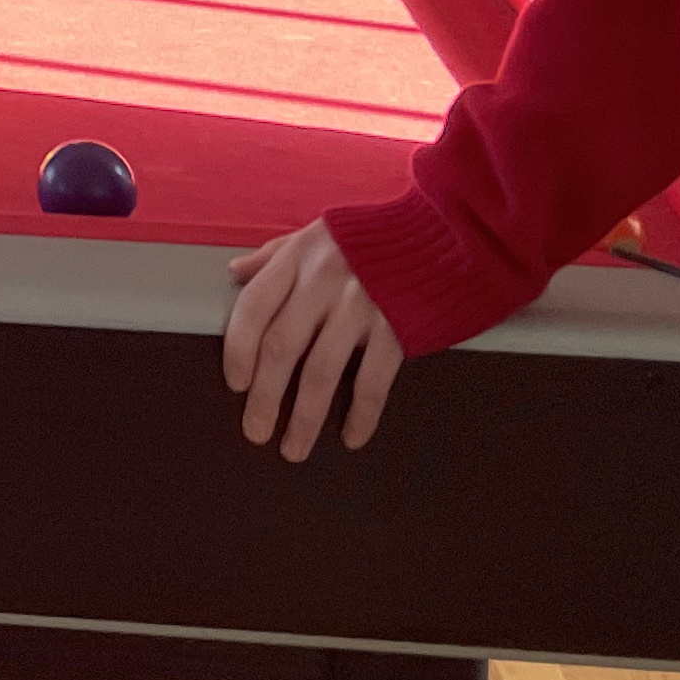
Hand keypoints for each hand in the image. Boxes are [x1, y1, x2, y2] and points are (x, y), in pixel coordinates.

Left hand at [223, 219, 402, 461]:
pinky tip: (352, 437)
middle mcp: (323, 282)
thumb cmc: (373, 235)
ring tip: (293, 449)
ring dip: (304, 418)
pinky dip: (361, 414)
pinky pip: (373, 381)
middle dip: (264, 397)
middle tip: (255, 432)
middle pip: (281, 348)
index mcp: (298, 257)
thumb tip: (235, 273)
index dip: (238, 350)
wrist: (444, 231)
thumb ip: (275, 254)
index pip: (253, 308)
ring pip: (321, 372)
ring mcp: (361, 306)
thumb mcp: (317, 232)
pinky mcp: (398, 328)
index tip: (235, 384)